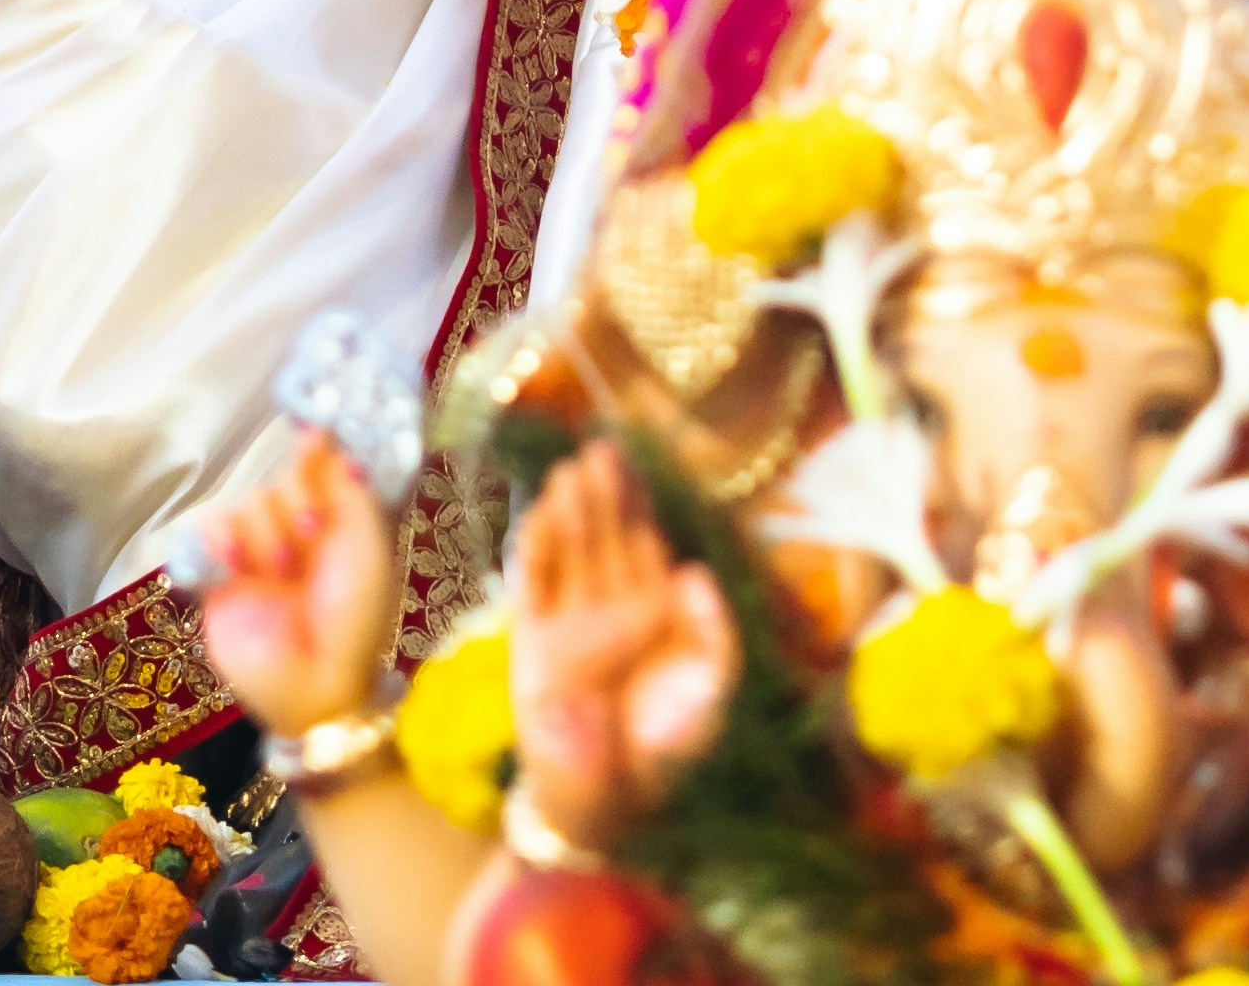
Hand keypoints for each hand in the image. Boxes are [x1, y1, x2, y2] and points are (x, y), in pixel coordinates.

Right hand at [192, 424, 405, 737]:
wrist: (317, 682)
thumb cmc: (356, 616)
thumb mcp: (368, 547)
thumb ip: (349, 491)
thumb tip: (333, 439)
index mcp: (335, 527)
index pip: (317, 471)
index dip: (315, 451)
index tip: (315, 432)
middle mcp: (294, 536)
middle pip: (280, 482)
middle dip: (295, 498)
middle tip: (310, 532)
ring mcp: (255, 557)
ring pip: (246, 505)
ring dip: (265, 532)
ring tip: (279, 572)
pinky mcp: (218, 579)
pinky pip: (206, 535)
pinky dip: (220, 539)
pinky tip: (237, 563)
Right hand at [506, 445, 736, 850]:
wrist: (615, 800)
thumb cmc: (669, 747)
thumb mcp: (712, 685)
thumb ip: (714, 629)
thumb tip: (691, 569)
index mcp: (655, 614)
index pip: (644, 545)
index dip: (639, 504)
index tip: (634, 462)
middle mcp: (611, 610)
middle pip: (606, 538)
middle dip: (604, 494)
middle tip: (599, 448)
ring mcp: (571, 625)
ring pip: (571, 552)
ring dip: (569, 511)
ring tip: (569, 469)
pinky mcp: (535, 644)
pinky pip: (535, 586)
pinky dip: (536, 549)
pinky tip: (539, 513)